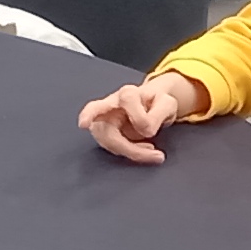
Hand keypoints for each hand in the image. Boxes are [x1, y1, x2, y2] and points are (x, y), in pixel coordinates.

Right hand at [77, 70, 206, 165]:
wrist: (153, 105)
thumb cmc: (158, 102)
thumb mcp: (168, 104)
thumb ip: (158, 114)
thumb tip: (145, 131)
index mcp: (126, 94)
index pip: (109, 102)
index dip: (91, 114)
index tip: (82, 124)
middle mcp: (109, 106)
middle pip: (105, 130)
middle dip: (127, 148)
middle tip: (155, 155)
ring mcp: (104, 121)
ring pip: (107, 142)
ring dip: (131, 151)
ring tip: (153, 152)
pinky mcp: (105, 134)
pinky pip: (113, 147)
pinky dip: (130, 152)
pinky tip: (145, 150)